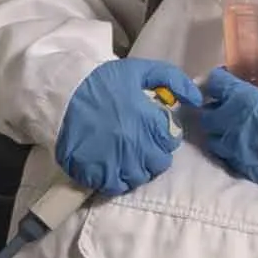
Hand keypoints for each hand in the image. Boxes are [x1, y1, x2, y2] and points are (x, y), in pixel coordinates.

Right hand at [54, 57, 189, 198]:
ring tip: (127, 157)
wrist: (61, 93)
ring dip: (137, 169)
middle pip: (158, 163)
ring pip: (139, 177)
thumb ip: (174, 81)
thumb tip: (197, 99)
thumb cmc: (103, 81)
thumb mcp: (141, 70)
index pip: (171, 141)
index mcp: (149, 122)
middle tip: (141, 145)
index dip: (164, 136)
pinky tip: (112, 168)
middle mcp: (136, 145)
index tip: (153, 130)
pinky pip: (114, 186)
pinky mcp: (93, 172)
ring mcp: (114, 161)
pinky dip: (117, 181)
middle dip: (154, 154)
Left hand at [177, 47, 257, 184]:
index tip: (225, 78)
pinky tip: (245, 152)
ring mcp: (231, 147)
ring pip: (213, 140)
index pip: (215, 83)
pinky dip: (234, 154)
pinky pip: (230, 159)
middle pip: (207, 114)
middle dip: (214, 110)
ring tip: (232, 132)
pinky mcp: (241, 166)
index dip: (219, 79)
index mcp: (236, 97)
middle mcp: (226, 121)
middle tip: (225, 108)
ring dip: (220, 134)